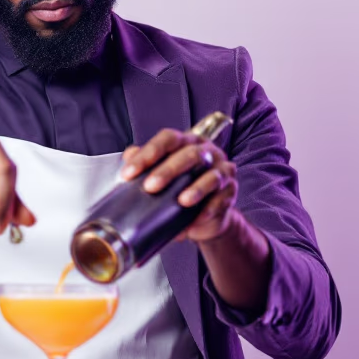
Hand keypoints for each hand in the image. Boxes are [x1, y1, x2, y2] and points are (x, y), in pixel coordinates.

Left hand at [119, 128, 240, 242]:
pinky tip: (197, 218)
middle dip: (168, 171)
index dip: (148, 153)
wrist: (204, 216)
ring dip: (196, 189)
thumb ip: (145, 164)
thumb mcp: (161, 176)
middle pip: (190, 154)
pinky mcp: (230, 191)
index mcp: (187, 142)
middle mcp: (207, 152)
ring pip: (211, 176)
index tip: (129, 173)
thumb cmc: (181, 188)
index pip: (168, 139)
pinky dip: (209, 209)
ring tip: (182, 201)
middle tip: (150, 187)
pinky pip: (222, 198)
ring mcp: (222, 170)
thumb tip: (128, 156)